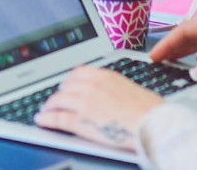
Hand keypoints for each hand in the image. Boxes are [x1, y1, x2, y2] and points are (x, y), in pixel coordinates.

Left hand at [33, 67, 162, 151]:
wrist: (153, 124)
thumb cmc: (150, 110)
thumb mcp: (130, 88)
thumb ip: (114, 88)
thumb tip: (109, 93)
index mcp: (105, 76)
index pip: (78, 73)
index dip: (69, 81)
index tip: (66, 85)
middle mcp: (92, 86)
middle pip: (66, 86)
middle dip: (59, 94)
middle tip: (56, 99)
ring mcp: (84, 103)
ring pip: (59, 100)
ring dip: (50, 105)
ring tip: (45, 110)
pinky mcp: (81, 121)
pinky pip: (58, 117)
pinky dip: (47, 118)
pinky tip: (42, 119)